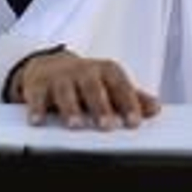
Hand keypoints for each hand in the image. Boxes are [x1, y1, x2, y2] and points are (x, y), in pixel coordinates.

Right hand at [10, 48, 160, 129]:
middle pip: (94, 88)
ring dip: (71, 108)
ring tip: (76, 125)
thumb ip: (132, 98)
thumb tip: (155, 109)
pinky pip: (36, 96)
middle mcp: (84, 71)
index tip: (134, 122)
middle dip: (101, 106)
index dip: (128, 104)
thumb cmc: (88, 80)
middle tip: (108, 126)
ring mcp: (60, 77)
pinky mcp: (38, 85)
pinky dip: (37, 108)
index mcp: (107, 71)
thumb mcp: (111, 85)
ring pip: (66, 91)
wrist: (51, 65)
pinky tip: (38, 121)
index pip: (120, 86)